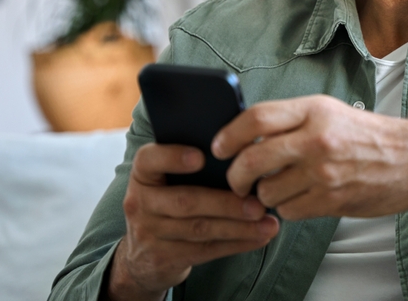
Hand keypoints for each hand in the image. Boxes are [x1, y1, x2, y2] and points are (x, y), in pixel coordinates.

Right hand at [107, 143, 279, 300]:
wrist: (142, 254)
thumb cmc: (170, 200)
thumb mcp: (169, 180)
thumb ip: (195, 164)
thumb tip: (244, 148)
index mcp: (143, 174)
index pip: (148, 160)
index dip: (173, 157)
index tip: (201, 157)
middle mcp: (140, 203)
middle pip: (185, 202)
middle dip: (226, 203)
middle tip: (258, 204)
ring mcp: (149, 233)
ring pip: (199, 229)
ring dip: (239, 227)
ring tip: (267, 224)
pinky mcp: (164, 258)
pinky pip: (205, 250)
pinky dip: (237, 243)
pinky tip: (260, 237)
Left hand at [211, 94, 407, 220]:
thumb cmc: (370, 136)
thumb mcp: (331, 112)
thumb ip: (292, 121)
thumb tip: (247, 136)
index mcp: (315, 110)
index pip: (255, 119)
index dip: (229, 135)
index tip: (219, 147)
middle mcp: (317, 139)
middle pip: (251, 160)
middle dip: (236, 176)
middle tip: (236, 181)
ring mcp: (324, 172)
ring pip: (267, 192)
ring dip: (265, 196)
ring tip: (278, 188)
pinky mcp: (331, 199)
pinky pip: (289, 210)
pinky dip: (288, 208)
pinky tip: (300, 198)